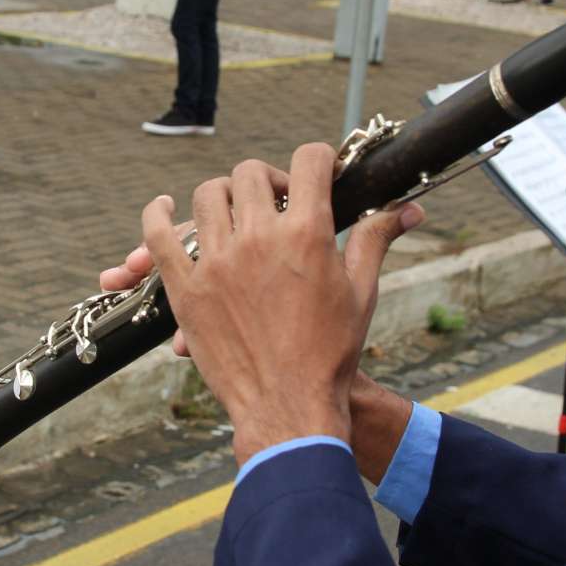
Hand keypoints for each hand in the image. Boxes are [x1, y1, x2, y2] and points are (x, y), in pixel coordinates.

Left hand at [137, 145, 424, 466]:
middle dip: (269, 179)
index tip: (317, 171)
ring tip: (235, 213)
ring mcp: (217, 262)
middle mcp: (259, 239)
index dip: (318, 159)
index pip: (309, 162)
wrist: (289, 406)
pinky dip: (157, 215)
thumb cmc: (331, 353)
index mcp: (307, 234)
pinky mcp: (186, 288)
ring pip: (207, 195)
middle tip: (277, 202)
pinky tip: (164, 207)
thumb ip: (376, 239)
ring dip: (223, 194)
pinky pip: (159, 236)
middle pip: (252, 173)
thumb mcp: (362, 292)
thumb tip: (409, 208)